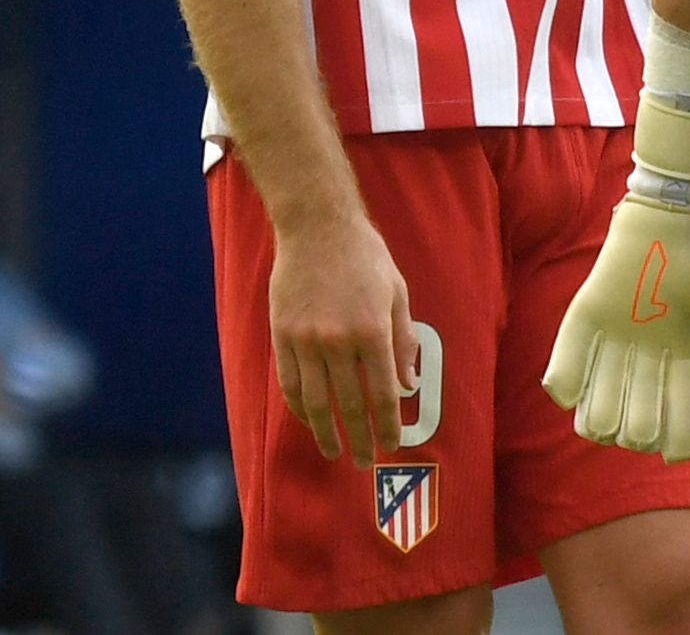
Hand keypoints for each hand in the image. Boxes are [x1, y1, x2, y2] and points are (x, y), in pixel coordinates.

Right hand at [271, 208, 417, 465]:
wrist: (317, 229)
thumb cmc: (365, 258)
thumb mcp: (397, 293)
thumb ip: (403, 341)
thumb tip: (408, 385)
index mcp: (372, 330)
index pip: (382, 392)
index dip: (386, 425)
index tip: (389, 446)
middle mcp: (337, 341)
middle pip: (348, 404)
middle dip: (358, 437)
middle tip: (362, 461)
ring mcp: (305, 341)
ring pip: (314, 401)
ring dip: (325, 432)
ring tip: (335, 451)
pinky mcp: (281, 337)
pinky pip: (289, 384)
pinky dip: (299, 409)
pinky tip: (310, 421)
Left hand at [540, 190, 689, 461]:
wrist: (672, 215)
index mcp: (686, 368)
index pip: (680, 430)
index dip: (682, 442)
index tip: (685, 442)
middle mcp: (648, 366)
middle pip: (634, 432)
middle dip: (640, 428)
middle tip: (647, 402)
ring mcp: (612, 349)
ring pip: (594, 421)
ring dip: (602, 419)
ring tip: (611, 401)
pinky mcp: (582, 327)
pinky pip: (560, 380)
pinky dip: (566, 388)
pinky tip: (579, 381)